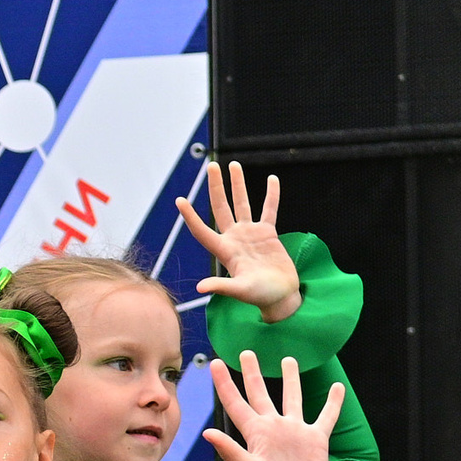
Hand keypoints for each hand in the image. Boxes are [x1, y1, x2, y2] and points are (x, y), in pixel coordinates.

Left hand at [176, 161, 299, 322]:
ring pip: (242, 203)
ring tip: (233, 164)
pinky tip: (272, 179)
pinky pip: (269, 210)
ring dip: (238, 184)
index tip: (179, 200)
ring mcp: (250, 234)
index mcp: (224, 250)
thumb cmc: (260, 296)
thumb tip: (200, 288)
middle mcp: (234, 238)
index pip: (201, 230)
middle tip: (211, 166)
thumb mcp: (241, 291)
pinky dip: (271, 195)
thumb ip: (222, 286)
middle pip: (220, 207)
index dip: (190, 216)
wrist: (281, 296)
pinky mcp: (268, 234)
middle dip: (216, 186)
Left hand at [203, 351, 342, 460]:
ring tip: (289, 359)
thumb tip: (206, 433)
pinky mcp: (317, 440)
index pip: (235, 402)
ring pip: (293, 398)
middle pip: (260, 393)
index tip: (213, 362)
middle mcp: (273, 428)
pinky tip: (338, 386)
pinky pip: (326, 416)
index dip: (224, 383)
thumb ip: (230, 450)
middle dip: (252, 373)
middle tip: (246, 352)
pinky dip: (333, 402)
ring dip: (291, 379)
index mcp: (254, 433)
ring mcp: (295, 432)